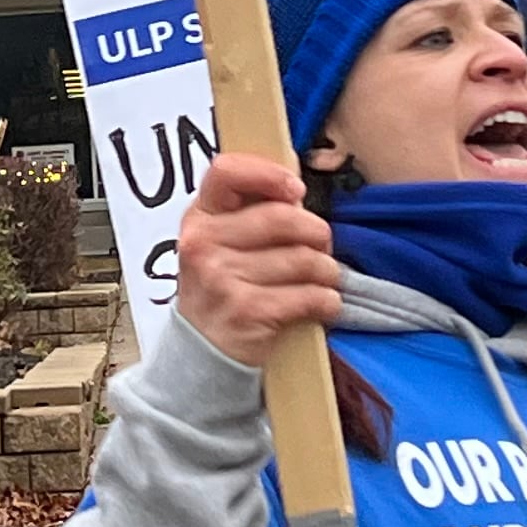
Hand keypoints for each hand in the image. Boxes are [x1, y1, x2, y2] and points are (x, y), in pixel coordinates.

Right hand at [172, 152, 343, 368]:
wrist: (199, 355)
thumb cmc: (220, 292)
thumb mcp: (217, 245)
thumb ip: (249, 213)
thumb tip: (296, 188)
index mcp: (199, 218)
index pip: (226, 172)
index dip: (269, 174)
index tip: (295, 190)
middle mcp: (203, 244)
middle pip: (281, 218)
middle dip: (316, 232)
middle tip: (322, 245)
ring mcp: (222, 278)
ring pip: (303, 259)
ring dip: (326, 271)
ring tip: (323, 278)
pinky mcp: (247, 311)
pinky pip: (310, 295)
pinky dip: (327, 301)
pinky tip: (323, 304)